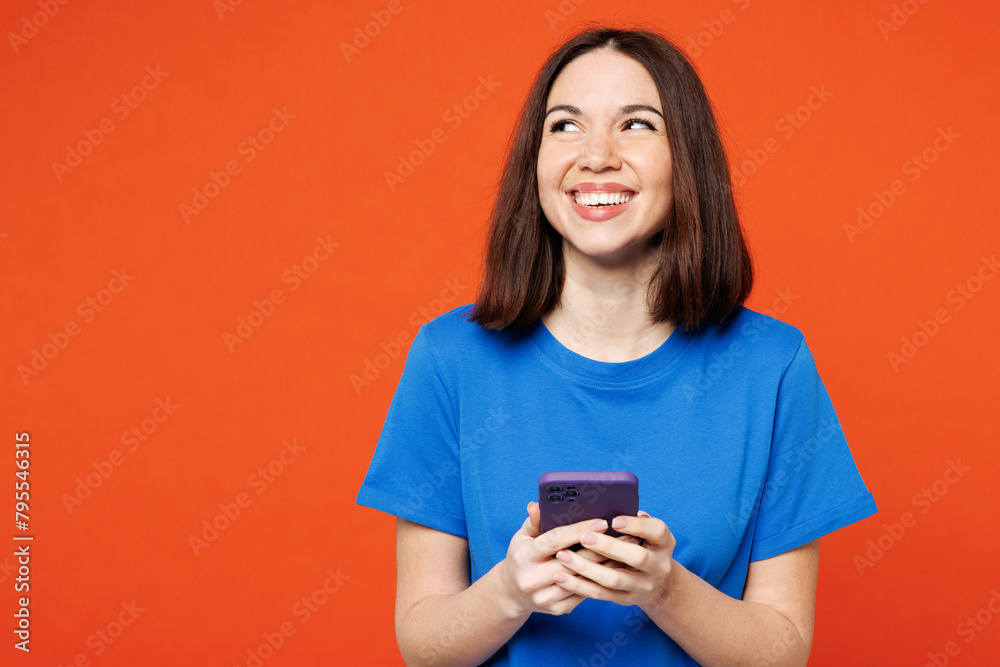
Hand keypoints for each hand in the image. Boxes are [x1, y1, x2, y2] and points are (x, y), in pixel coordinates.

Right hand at [499, 502, 624, 616]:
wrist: (512, 592)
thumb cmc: (522, 557)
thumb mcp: (522, 537)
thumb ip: (533, 521)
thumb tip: (537, 504)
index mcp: (524, 557)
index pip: (555, 540)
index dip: (579, 531)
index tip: (602, 522)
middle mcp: (533, 579)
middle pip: (574, 562)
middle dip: (601, 548)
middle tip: (626, 537)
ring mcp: (545, 597)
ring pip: (582, 581)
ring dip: (606, 567)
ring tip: (627, 553)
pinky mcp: (557, 609)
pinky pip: (584, 595)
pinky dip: (600, 582)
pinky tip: (616, 570)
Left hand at [549, 510, 678, 611]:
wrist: (656, 582)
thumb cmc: (642, 544)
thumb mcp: (645, 530)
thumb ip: (631, 519)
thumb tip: (606, 506)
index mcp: (664, 542)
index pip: (656, 531)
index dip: (636, 525)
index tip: (613, 520)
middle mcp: (658, 565)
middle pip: (637, 557)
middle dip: (609, 546)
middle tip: (584, 537)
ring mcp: (643, 585)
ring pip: (614, 579)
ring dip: (587, 567)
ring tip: (563, 556)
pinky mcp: (626, 599)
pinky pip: (601, 594)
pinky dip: (579, 585)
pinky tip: (561, 577)